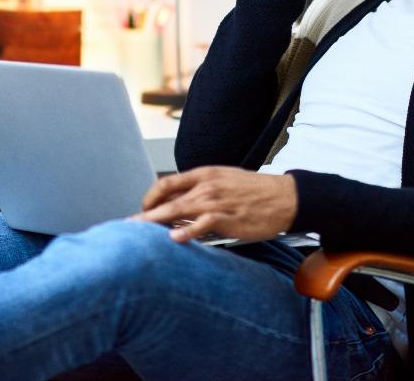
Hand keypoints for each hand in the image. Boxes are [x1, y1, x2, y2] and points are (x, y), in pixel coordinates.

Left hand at [135, 166, 297, 243]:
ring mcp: (217, 201)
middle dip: (145, 213)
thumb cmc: (255, 192)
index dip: (149, 197)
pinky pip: (203, 224)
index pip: (166, 183)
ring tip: (139, 232)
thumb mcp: (224, 183)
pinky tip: (174, 238)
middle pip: (167, 198)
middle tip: (127, 226)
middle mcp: (207, 185)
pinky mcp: (229, 218)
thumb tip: (177, 208)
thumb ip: (200, 192)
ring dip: (156, 221)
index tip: (142, 210)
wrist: (286, 197)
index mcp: (205, 174)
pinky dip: (188, 231)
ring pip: (179, 209)